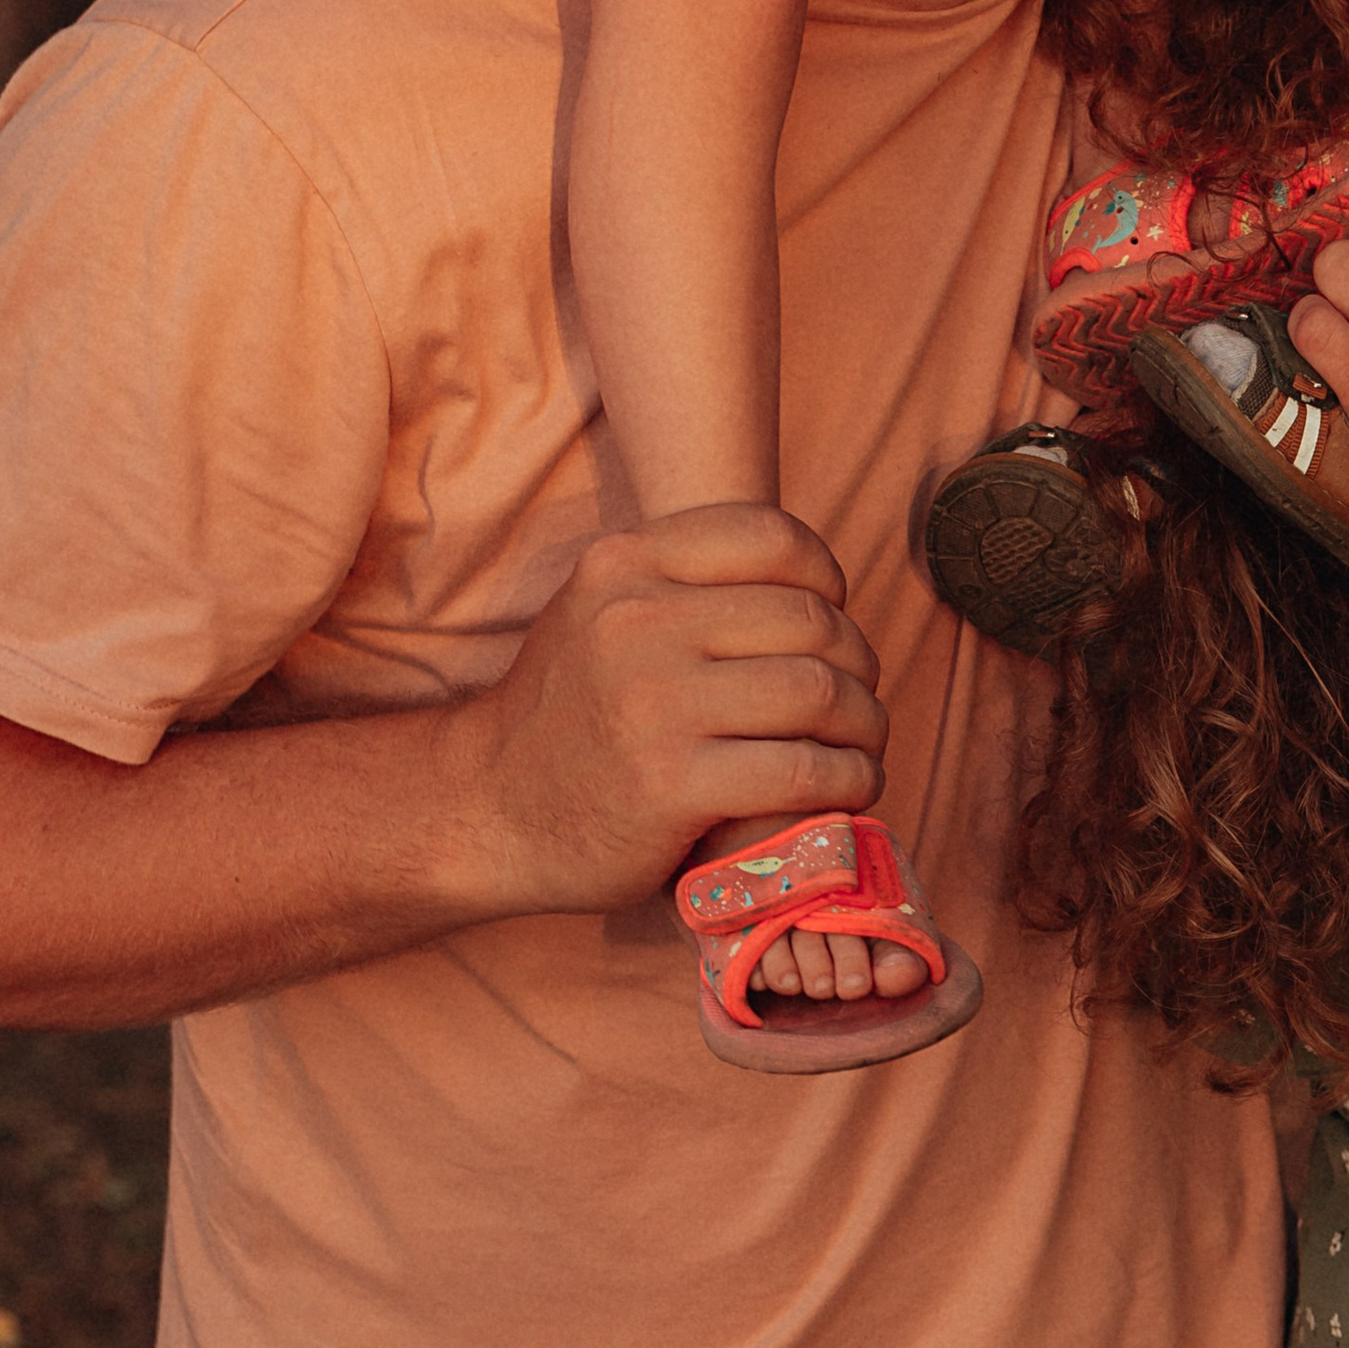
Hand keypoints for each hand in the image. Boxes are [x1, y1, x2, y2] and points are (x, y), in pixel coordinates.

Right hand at [444, 500, 888, 922]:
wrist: (484, 810)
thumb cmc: (570, 712)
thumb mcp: (603, 611)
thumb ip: (686, 580)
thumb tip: (816, 581)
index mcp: (624, 564)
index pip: (772, 537)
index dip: (827, 578)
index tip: (832, 620)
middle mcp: (635, 621)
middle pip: (809, 620)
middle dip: (857, 664)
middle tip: (857, 701)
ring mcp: (651, 704)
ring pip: (818, 693)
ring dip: (864, 726)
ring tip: (862, 750)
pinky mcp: (668, 786)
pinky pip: (800, 772)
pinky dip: (845, 781)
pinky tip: (845, 792)